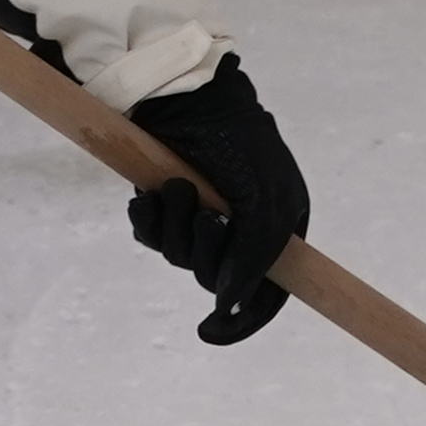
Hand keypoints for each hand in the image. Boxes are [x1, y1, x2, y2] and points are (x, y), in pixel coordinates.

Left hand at [123, 56, 307, 344]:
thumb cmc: (239, 144)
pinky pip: (150, 236)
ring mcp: (199, 216)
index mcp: (277, 231)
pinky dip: (147, 221)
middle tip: (206, 217)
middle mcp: (239, 230)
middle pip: (216, 278)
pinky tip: (148, 196)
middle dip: (203, 252)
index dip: (241, 319)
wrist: (190, 96)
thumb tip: (229, 306)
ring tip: (174, 186)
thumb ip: (255, 259)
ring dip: (174, 227)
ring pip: (179, 257)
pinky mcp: (164, 205)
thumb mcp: (263, 202)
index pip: (266, 295)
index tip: (209, 329)